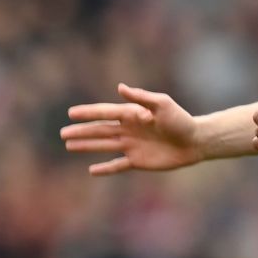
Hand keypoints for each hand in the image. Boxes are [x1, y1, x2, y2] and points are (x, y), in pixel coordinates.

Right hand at [60, 83, 202, 174]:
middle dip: (82, 132)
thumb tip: (120, 88)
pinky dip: (105, 168)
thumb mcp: (162, 104)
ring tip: (69, 145)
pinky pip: (118, 165)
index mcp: (132, 115)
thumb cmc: (181, 120)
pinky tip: (92, 170)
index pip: (105, 113)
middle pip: (100, 131)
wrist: (195, 141)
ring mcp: (132, 146)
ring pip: (104, 146)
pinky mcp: (138, 161)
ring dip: (87, 146)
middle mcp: (128, 130)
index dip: (88, 114)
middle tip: (62, 133)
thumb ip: (141, 98)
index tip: (70, 114)